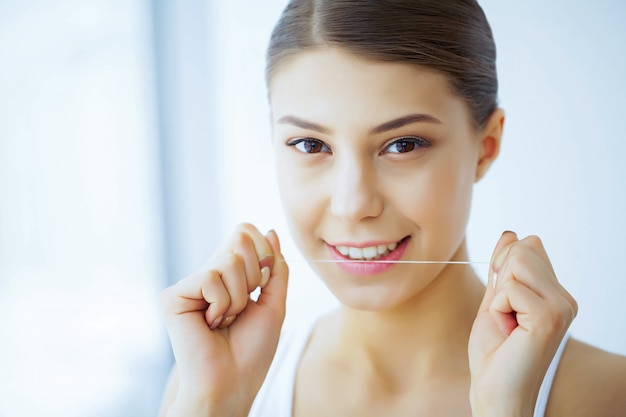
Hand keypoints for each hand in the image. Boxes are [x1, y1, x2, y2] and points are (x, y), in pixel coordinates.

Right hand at [159, 223, 288, 416]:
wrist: (233, 382)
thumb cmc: (252, 350)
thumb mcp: (274, 302)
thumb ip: (275, 266)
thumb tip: (270, 231)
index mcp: (229, 274)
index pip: (247, 233)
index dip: (264, 254)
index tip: (261, 286)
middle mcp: (208, 274)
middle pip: (240, 239)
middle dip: (254, 277)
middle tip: (240, 309)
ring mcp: (189, 284)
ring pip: (229, 260)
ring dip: (238, 298)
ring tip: (225, 320)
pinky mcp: (173, 295)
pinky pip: (210, 277)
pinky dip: (221, 304)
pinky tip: (210, 323)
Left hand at [468, 231, 577, 416]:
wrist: (495, 391)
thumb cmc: (494, 353)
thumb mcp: (494, 300)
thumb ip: (502, 269)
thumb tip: (511, 233)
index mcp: (555, 293)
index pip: (528, 246)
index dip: (503, 268)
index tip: (505, 303)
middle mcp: (564, 298)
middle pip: (522, 249)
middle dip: (500, 280)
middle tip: (504, 316)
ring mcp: (561, 306)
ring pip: (516, 262)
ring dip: (499, 295)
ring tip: (507, 324)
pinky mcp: (550, 315)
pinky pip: (509, 288)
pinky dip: (498, 308)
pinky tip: (509, 332)